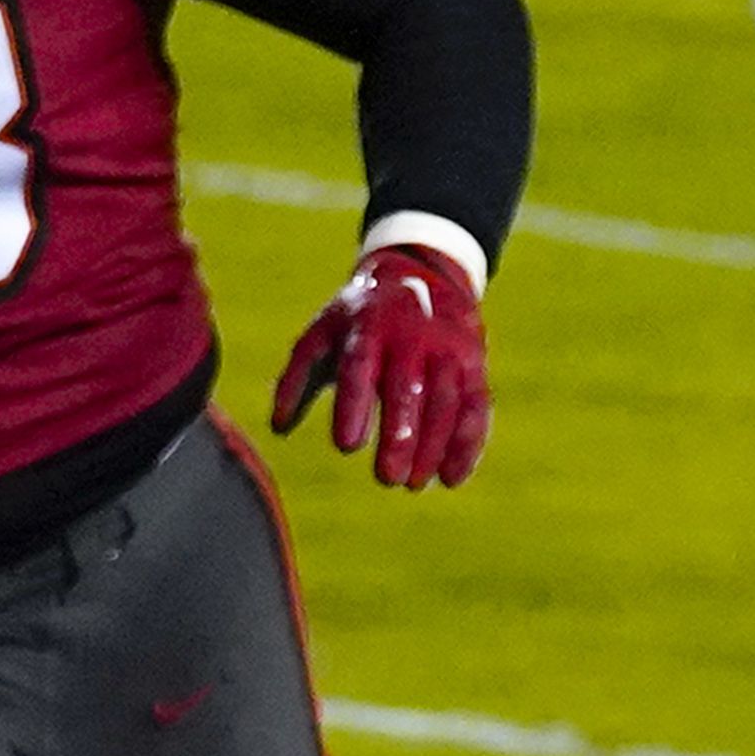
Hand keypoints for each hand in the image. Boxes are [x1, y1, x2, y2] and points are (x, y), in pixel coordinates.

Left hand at [268, 242, 487, 489]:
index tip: (347, 446)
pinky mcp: (472, 362)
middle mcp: (410, 335)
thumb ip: (296, 378)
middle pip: (408, 389)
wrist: (421, 270)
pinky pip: (475, 404)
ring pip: (445, 400)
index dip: (355, 406)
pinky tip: (451, 478)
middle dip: (400, 436)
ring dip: (433, 446)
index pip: (360, 367)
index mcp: (366, 328)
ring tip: (413, 485)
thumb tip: (278, 428)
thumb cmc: (358, 318)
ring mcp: (446, 348)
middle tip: (387, 479)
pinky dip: (467, 443)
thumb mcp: (321, 333)